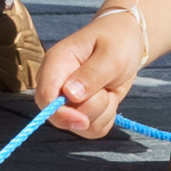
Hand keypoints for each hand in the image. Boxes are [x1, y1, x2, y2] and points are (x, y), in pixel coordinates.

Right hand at [38, 10, 145, 140]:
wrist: (126, 41)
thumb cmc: (117, 41)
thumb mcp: (111, 54)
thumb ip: (91, 74)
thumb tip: (70, 95)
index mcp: (56, 63)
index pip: (45, 97)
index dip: (59, 114)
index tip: (83, 120)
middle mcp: (57, 84)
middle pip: (60, 116)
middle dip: (90, 110)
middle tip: (106, 88)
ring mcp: (67, 100)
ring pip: (80, 126)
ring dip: (102, 112)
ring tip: (108, 87)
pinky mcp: (81, 111)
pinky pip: (92, 129)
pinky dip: (107, 117)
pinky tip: (110, 97)